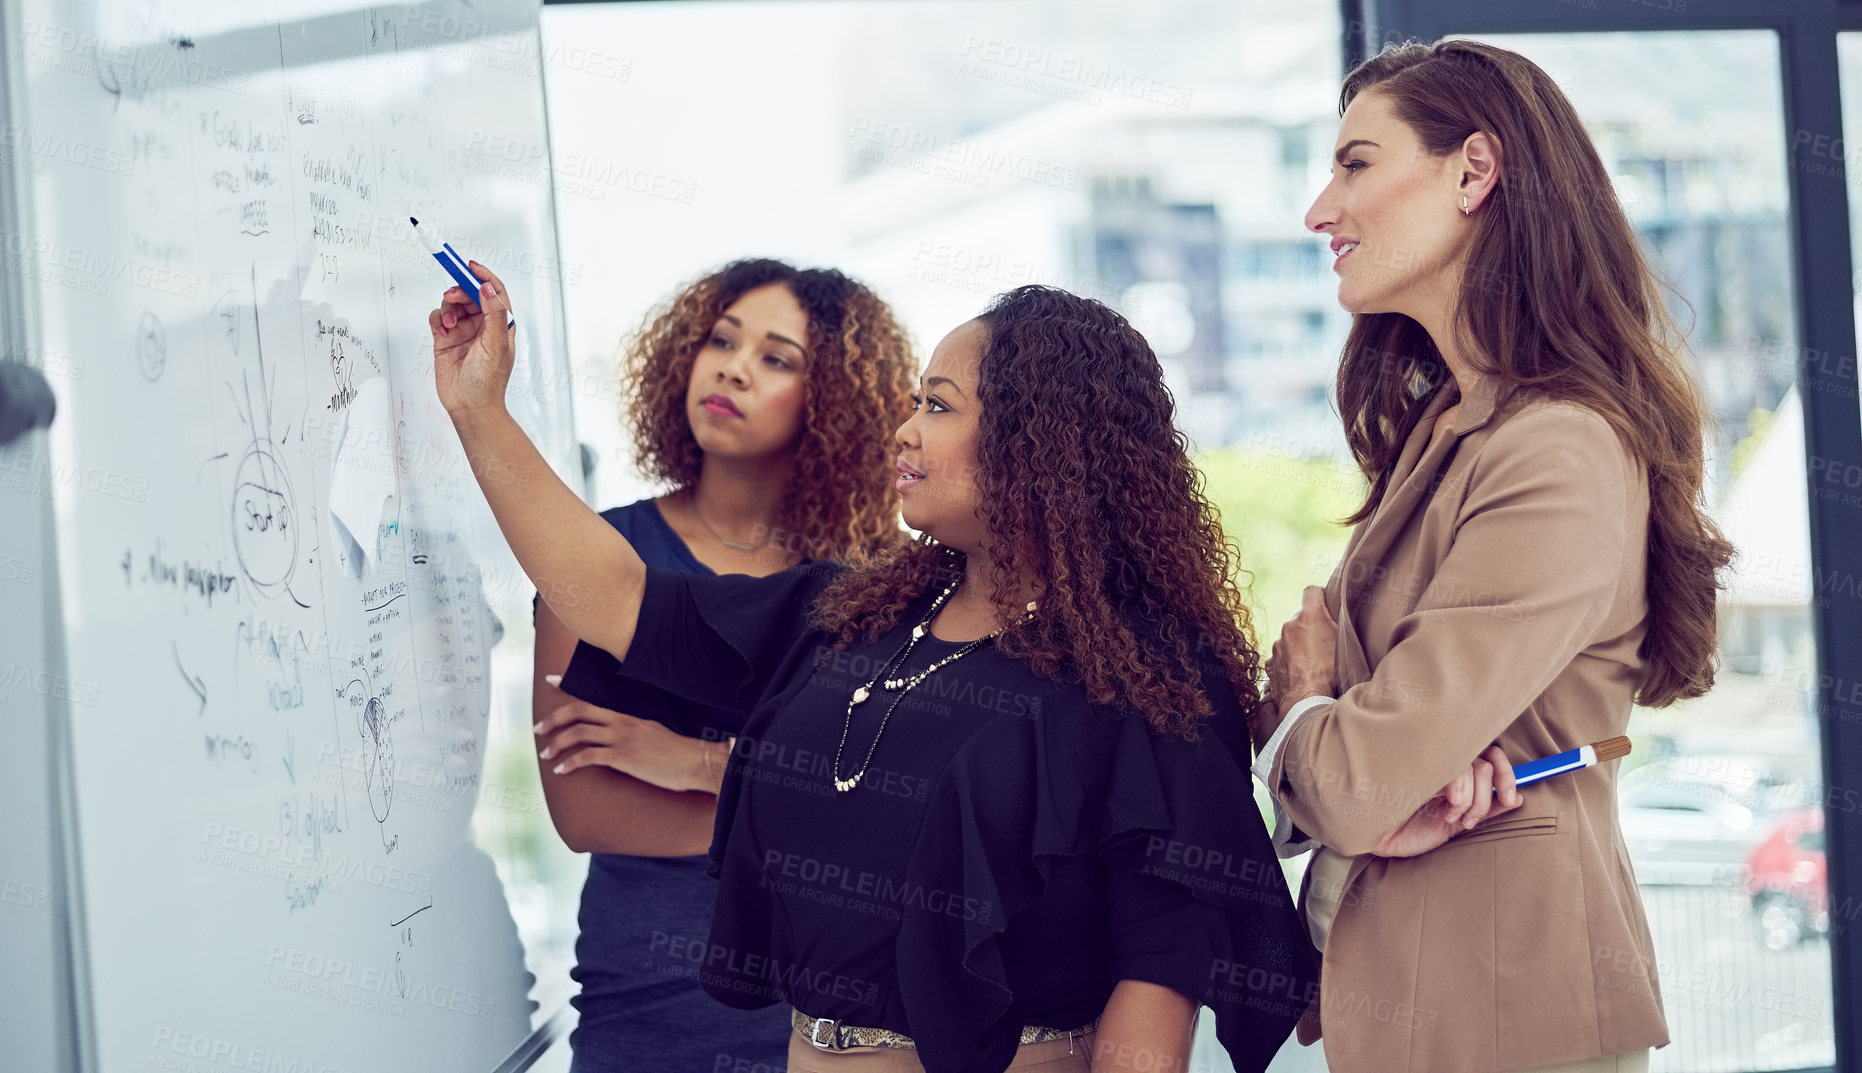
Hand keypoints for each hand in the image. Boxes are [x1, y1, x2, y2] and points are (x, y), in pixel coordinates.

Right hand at [429, 260, 513, 418]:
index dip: (483, 276)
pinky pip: (438, 316)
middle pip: (469, 293)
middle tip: (453, 294)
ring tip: (449, 322)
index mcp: (500, 323)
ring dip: (448, 306)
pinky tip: (442, 330)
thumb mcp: (496, 345)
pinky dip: (438, 318)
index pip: (494, 291)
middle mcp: (482, 324)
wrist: (469, 405)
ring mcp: (463, 330)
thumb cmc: (489, 381)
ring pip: (452, 303)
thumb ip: (494, 314)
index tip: (470, 266)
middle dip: (460, 290)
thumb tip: (487, 288)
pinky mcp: (445, 337)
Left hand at [535, 678, 727, 794]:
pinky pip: (588, 757)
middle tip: (538, 730)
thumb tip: (618, 739)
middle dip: (553, 719)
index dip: (567, 690)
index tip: (551, 680)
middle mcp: (622, 723)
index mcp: (627, 716)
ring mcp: (622, 739)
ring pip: (579, 733)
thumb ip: (633, 732)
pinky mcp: (623, 757)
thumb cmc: (678, 753)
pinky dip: (570, 762)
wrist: (696, 762)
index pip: (592, 699)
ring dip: (557, 743)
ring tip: (547, 755)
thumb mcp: (653, 734)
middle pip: (578, 712)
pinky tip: (562, 770)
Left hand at [1264, 586, 1339, 723]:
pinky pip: (1282, 655)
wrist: (1306, 701)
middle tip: (1324, 644)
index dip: (1320, 597)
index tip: (1326, 605)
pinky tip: (1301, 673)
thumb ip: (1336, 623)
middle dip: (1311, 627)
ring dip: (1299, 645)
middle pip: (1301, 618)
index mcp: (1308, 616)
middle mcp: (1288, 626)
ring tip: (1313, 663)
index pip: (1312, 591)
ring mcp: (1277, 644)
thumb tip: (1334, 614)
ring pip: (1290, 638)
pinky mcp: (1271, 661)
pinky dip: (1290, 661)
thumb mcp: (1343, 642)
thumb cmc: (1330, 672)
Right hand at [1372, 745, 1522, 856]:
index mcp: (1457, 774)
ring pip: (1474, 767)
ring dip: (1473, 800)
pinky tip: (1445, 808)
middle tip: (1477, 816)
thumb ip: (1484, 811)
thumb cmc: (1412, 829)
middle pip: (1487, 759)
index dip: (1507, 772)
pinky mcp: (1421, 763)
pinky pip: (1456, 769)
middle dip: (1490, 792)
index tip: (1511, 798)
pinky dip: (1460, 794)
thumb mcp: (1456, 824)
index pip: (1490, 756)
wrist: (1378, 835)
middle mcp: (1448, 763)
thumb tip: (1518, 798)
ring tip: (1455, 816)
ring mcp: (1434, 762)